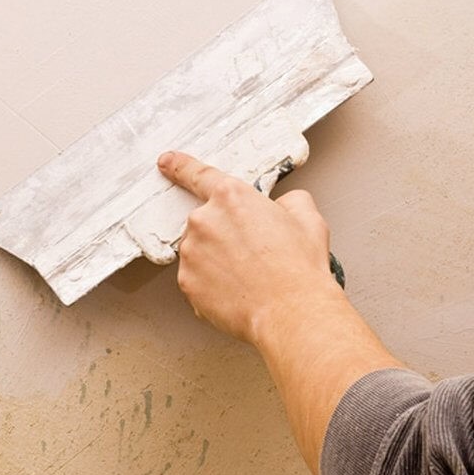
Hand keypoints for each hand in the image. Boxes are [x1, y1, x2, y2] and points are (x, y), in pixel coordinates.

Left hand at [157, 151, 338, 344]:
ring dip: (218, 261)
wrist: (291, 311)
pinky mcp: (187, 282)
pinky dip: (213, 285)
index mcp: (231, 197)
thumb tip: (283, 206)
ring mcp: (191, 253)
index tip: (166, 162)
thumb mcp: (307, 218)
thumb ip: (288, 202)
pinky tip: (237, 291)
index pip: (198, 175)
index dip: (180, 167)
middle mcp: (204, 220)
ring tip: (249, 276)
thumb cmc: (298, 269)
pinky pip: (197, 279)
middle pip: (207, 222)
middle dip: (226, 236)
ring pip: (201, 252)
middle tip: (254, 255)